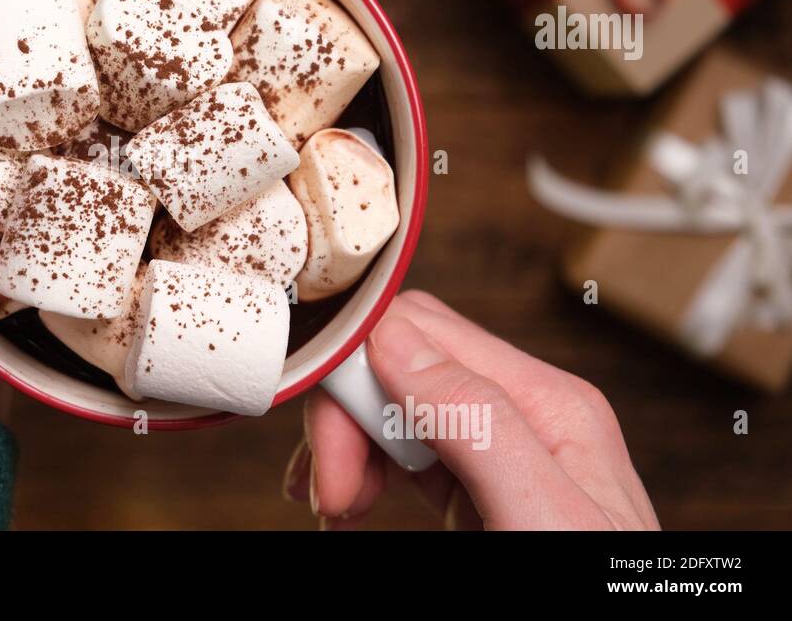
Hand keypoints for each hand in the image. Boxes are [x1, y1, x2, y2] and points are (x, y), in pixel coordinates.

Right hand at [284, 291, 658, 529]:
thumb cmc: (597, 594)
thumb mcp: (539, 514)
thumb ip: (477, 420)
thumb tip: (396, 340)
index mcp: (548, 403)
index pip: (420, 329)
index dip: (355, 376)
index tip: (328, 448)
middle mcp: (524, 415)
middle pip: (399, 364)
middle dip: (348, 419)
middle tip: (331, 495)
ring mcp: (501, 453)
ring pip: (392, 406)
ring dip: (348, 448)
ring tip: (338, 509)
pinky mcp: (480, 489)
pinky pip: (403, 451)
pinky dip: (364, 471)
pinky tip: (352, 508)